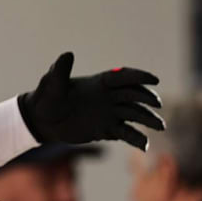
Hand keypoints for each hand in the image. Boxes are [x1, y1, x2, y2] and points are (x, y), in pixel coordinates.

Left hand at [18, 52, 163, 149]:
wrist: (41, 121)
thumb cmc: (46, 98)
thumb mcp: (51, 84)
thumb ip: (60, 71)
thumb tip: (67, 54)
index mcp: (98, 83)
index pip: (123, 77)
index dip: (139, 77)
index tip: (154, 80)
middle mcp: (108, 97)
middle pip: (134, 95)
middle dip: (147, 98)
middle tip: (157, 104)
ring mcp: (109, 114)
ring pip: (135, 114)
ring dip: (148, 119)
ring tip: (160, 126)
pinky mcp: (106, 130)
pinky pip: (126, 134)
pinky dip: (137, 139)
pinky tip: (144, 146)